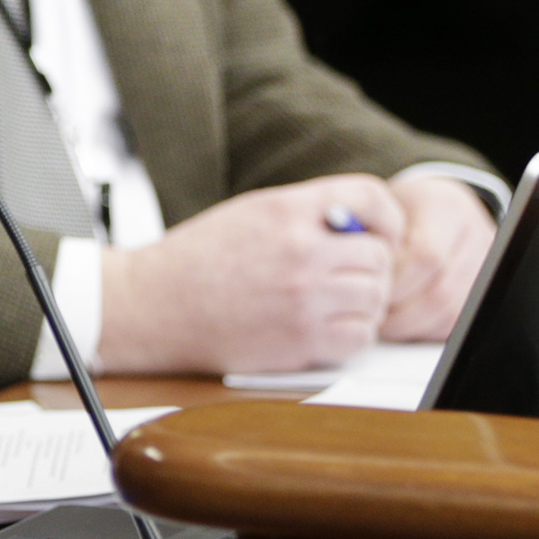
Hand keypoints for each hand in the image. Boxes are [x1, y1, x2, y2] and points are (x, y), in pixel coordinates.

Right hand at [100, 175, 406, 374]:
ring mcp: (304, 297)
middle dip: (368, 268)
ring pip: (375, 299)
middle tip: (344, 276)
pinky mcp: (301, 340)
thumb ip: (308, 213)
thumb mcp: (252, 213)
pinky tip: (321, 326)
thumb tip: (361, 224)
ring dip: (360, 304)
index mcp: (287, 209)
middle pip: (380, 256)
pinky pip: (360, 337)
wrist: (153, 305)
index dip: (385, 218)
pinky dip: (349, 335)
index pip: (373, 197)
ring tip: (328, 303)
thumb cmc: (196, 260)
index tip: (377, 234)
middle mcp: (301, 250)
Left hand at [379, 174, 492, 340]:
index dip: (393, 278)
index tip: (367, 283)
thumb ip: (368, 230)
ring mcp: (484, 268)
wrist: (436, 207)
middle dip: (398, 307)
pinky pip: (453, 323)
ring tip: (380, 317)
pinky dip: (422, 329)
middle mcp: (475, 237)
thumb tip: (351, 265)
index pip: (425, 255)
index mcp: (446, 208)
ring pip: (448, 312)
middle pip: (439, 290)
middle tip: (369, 310)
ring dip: (408, 324)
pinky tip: (400, 321)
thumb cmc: (400, 210)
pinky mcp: (483, 294)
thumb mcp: (381, 206)